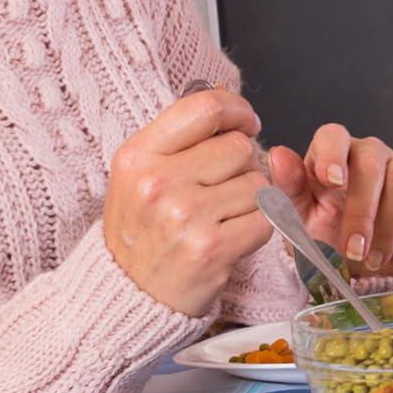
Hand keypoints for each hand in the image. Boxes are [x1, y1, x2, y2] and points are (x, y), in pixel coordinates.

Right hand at [103, 86, 273, 315]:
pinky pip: (266, 219)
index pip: (206, 108)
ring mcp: (185, 216)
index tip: (245, 125)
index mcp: (138, 155)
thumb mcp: (139, 174)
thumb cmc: (139, 231)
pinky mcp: (212, 249)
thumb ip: (180, 137)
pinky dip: (258, 227)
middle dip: (243, 164)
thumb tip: (225, 96)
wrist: (126, 295)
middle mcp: (158, 182)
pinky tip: (232, 235)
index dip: (237, 111)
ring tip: (222, 216)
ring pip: (258, 183)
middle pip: (239, 147)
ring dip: (252, 199)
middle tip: (223, 187)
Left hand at [267, 125, 392, 275]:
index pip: (333, 136)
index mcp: (331, 150)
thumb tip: (278, 155)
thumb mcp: (302, 212)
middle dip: (361, 211)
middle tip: (352, 249)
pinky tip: (388, 254)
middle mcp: (367, 151)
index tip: (332, 182)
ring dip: (384, 228)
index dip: (333, 155)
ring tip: (368, 259)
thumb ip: (289, 186)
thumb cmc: (327, 225)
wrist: (364, 253)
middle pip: (370, 165)